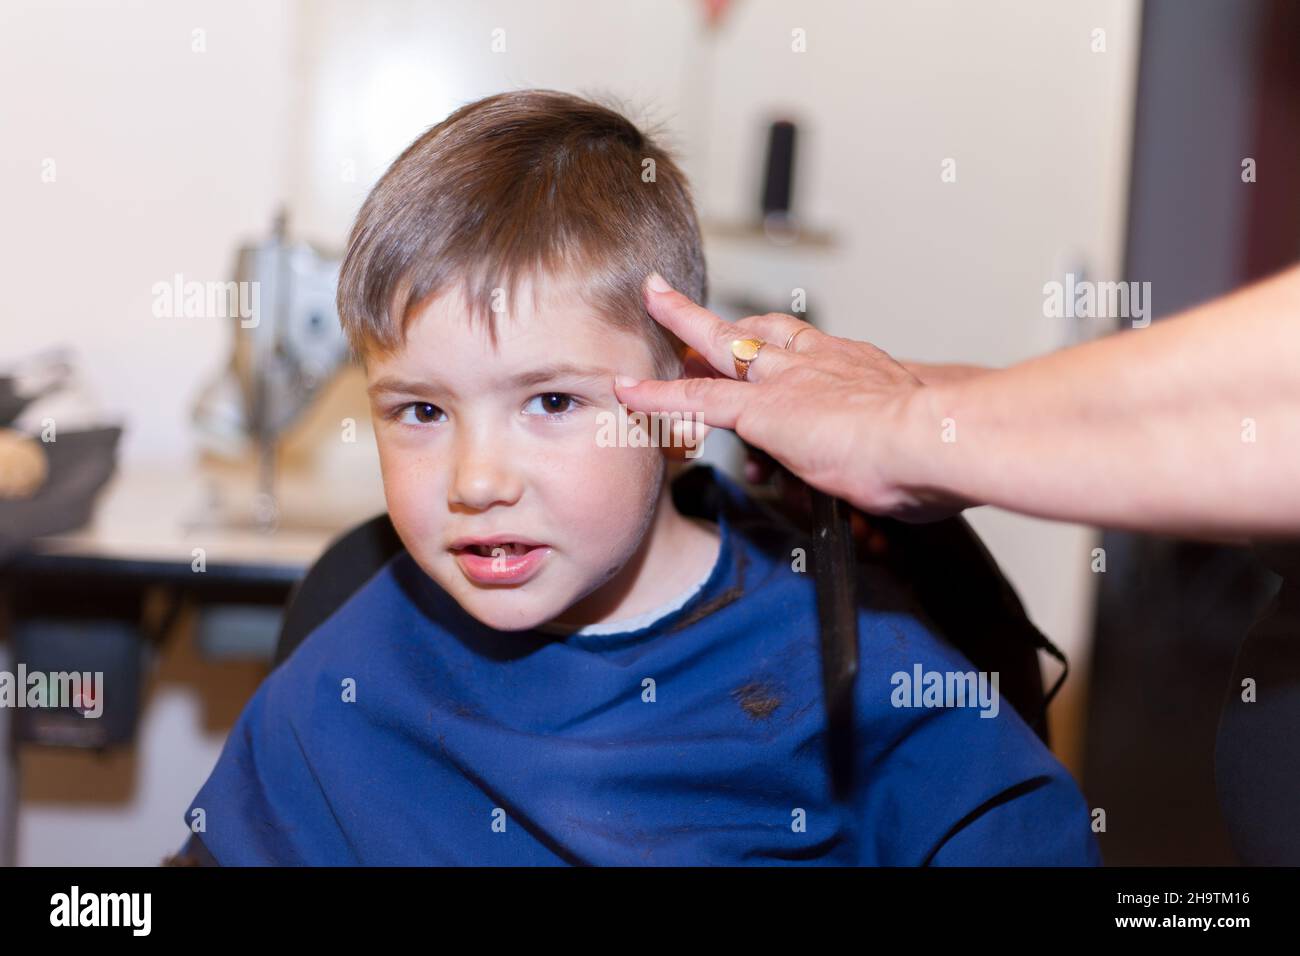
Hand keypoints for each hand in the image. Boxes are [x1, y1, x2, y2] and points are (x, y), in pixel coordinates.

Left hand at [614, 274, 972, 520]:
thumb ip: (901, 458)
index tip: (762, 343)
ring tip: (652, 305)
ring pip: (718, 346)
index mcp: (856, 368)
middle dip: (722, 316)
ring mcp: (785, 381)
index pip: (803, 348)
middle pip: (755, 330)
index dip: (776, 344)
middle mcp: (817, 362)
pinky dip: (657, 396)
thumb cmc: (942, 451)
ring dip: (681, 327)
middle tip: (687, 300)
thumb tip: (909, 488)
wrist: (935, 440)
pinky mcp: (760, 410)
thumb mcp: (919, 446)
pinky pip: (694, 401)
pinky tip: (626, 392)